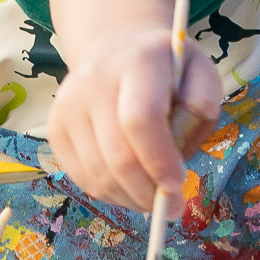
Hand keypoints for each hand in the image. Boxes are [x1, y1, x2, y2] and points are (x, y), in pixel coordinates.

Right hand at [46, 19, 222, 212]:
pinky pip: (81, 177)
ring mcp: (68, 105)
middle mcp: (94, 81)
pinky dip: (109, 193)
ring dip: (129, 198)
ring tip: (152, 198)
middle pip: (116, 154)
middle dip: (147, 191)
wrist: (118, 52)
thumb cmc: (167, 71)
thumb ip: (204, 98)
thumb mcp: (199, 72)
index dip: (159, 160)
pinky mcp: (55, 128)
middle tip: (171, 207)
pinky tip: (130, 189)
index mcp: (136, 62)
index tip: (178, 185)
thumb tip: (189, 132)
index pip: (140, 118)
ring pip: (97, 173)